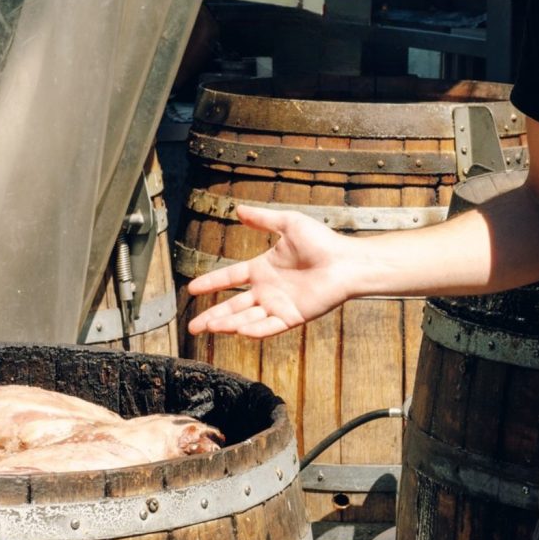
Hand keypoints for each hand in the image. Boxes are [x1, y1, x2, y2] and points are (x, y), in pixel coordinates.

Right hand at [184, 203, 354, 338]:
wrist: (346, 261)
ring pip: (247, 319)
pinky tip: (239, 331)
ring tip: (208, 327)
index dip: (211, 283)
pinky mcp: (293, 317)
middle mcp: (268, 290)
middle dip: (212, 316)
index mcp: (263, 269)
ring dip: (227, 324)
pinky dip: (254, 330)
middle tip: (191, 326)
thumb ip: (262, 219)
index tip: (192, 290)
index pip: (231, 278)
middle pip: (233, 307)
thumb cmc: (323, 241)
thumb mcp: (288, 224)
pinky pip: (270, 327)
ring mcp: (279, 305)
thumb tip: (239, 209)